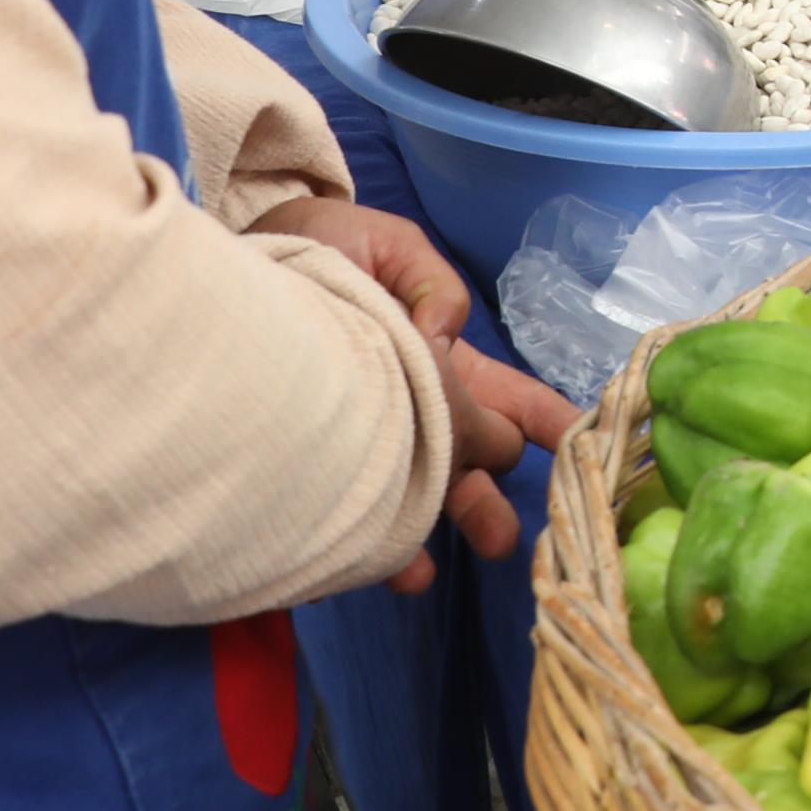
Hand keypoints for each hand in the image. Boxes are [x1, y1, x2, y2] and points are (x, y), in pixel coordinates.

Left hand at [251, 197, 579, 583]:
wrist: (229, 274)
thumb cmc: (315, 251)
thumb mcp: (385, 243)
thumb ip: (431, 284)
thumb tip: (443, 341)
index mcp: (440, 363)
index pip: (507, 401)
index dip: (548, 423)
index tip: (580, 449)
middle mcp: (414, 414)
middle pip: (472, 464)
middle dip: (497, 496)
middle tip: (511, 531)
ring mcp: (369, 448)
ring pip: (421, 501)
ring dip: (449, 525)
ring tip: (461, 556)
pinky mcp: (316, 472)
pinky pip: (352, 521)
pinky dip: (378, 549)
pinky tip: (391, 567)